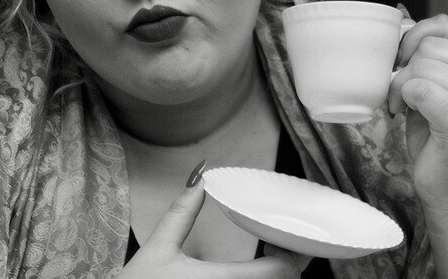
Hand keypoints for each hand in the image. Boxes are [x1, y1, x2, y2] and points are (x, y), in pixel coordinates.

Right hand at [119, 166, 311, 278]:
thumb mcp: (156, 249)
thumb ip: (180, 214)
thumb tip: (198, 179)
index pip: (281, 272)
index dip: (291, 251)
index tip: (279, 236)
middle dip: (289, 262)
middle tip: (277, 242)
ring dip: (277, 277)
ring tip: (268, 258)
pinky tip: (252, 276)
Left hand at [387, 13, 447, 215]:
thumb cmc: (443, 144)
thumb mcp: (440, 90)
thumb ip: (430, 59)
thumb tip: (401, 21)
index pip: (447, 26)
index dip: (415, 36)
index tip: (402, 62)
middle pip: (430, 46)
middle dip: (403, 66)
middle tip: (398, 92)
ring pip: (422, 67)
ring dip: (399, 86)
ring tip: (400, 107)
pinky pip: (421, 89)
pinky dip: (403, 98)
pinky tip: (401, 115)